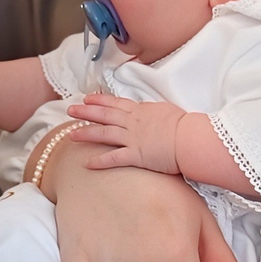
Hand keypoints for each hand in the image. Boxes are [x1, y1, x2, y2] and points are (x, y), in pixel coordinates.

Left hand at [67, 93, 186, 174]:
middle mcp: (133, 123)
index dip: (100, 100)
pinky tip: (86, 163)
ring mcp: (132, 138)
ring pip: (104, 134)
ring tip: (71, 134)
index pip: (116, 103)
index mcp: (141, 111)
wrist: (190, 138)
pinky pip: (113, 158)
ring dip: (86, 133)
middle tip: (70, 110)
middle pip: (104, 115)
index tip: (87, 98)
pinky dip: (99, 161)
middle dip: (85, 112)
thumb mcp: (168, 111)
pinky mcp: (136, 156)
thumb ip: (154, 112)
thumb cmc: (185, 126)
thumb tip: (151, 112)